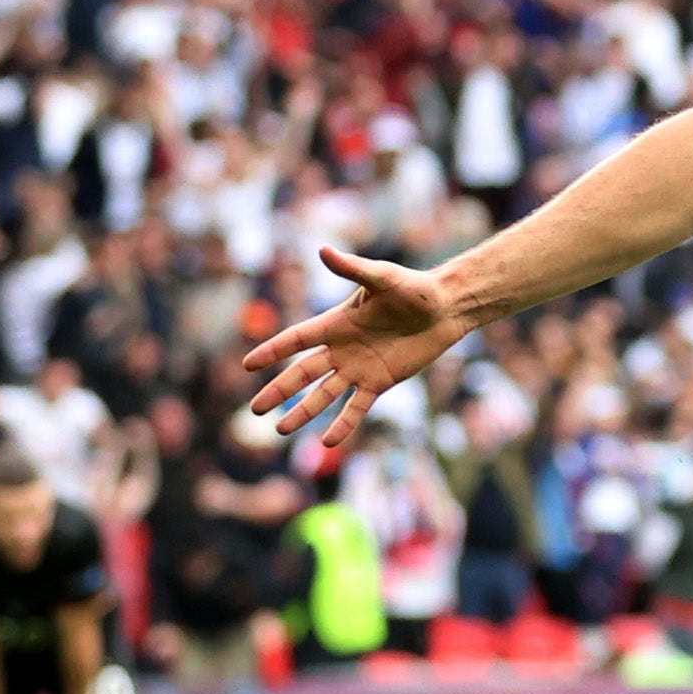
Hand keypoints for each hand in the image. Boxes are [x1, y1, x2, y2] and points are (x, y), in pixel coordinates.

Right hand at [241, 247, 466, 457]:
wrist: (444, 308)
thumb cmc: (412, 288)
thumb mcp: (381, 277)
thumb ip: (352, 268)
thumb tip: (323, 250)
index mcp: (336, 323)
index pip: (296, 340)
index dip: (273, 352)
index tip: (248, 365)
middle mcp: (342, 348)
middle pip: (303, 373)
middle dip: (279, 391)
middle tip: (255, 409)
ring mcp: (358, 368)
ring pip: (324, 395)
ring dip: (303, 412)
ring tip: (281, 430)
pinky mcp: (379, 382)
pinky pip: (357, 407)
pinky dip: (344, 425)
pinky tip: (328, 443)